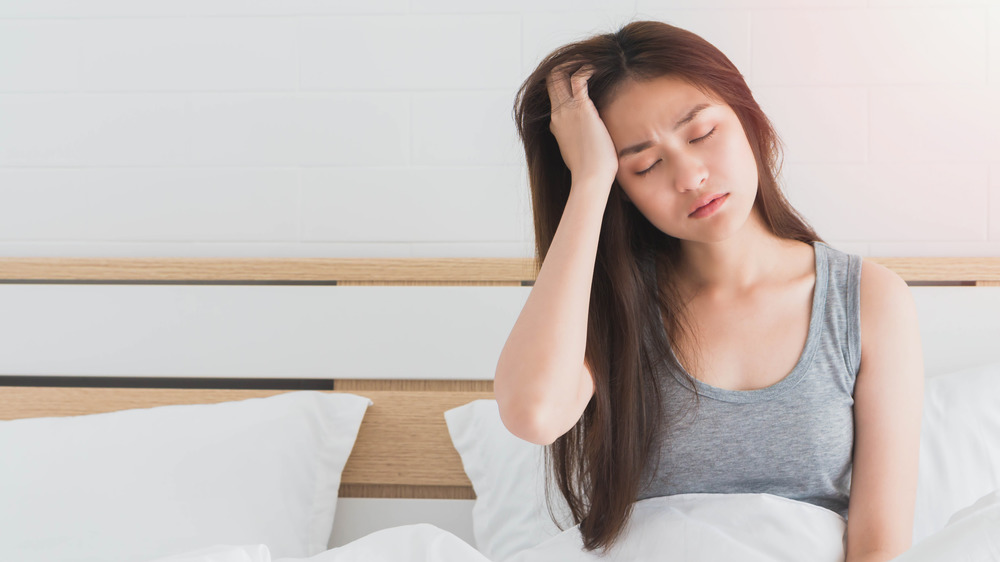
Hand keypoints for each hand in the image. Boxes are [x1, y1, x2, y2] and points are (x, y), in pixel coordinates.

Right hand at [545, 61, 618, 191]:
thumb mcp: (579, 152)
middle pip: (551, 81)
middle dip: (565, 67)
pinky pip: (578, 78)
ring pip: (560, 75)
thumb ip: (579, 140)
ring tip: (588, 60)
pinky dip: (586, 69)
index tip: (578, 78)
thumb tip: (590, 139)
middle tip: (581, 62)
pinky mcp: (581, 108)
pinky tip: (596, 67)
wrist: (591, 177)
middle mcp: (557, 115)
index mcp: (556, 125)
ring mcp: (567, 111)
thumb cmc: (590, 171)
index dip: (564, 84)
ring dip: (574, 63)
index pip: (554, 96)